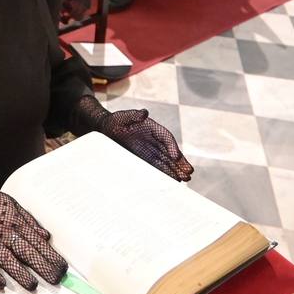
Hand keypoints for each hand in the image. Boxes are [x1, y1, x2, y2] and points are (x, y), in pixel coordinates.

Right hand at [0, 178, 66, 290]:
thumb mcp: (12, 204)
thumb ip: (29, 221)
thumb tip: (46, 237)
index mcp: (16, 222)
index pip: (38, 243)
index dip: (52, 256)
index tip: (63, 268)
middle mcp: (4, 232)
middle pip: (27, 252)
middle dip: (44, 267)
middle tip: (56, 280)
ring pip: (8, 259)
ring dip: (21, 274)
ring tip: (33, 286)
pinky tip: (0, 285)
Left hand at [72, 95, 192, 180]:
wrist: (106, 131)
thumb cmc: (115, 122)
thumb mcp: (122, 117)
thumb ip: (133, 115)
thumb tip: (144, 113)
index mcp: (152, 128)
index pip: (165, 136)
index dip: (172, 146)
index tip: (175, 156)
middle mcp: (154, 140)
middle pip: (169, 152)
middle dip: (179, 162)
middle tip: (188, 172)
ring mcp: (151, 150)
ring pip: (165, 161)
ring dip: (175, 170)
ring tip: (184, 179)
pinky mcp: (144, 159)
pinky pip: (156, 167)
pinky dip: (164, 173)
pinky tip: (172, 181)